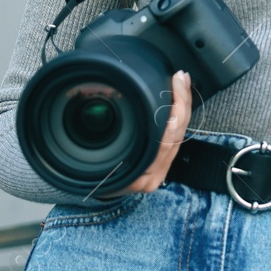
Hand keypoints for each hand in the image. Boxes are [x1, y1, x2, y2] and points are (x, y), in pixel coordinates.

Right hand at [97, 70, 191, 199]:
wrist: (88, 192)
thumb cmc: (86, 173)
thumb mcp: (89, 151)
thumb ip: (101, 130)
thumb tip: (100, 96)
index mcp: (135, 173)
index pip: (166, 137)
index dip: (176, 108)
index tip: (176, 82)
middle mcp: (150, 176)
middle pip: (177, 135)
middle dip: (183, 103)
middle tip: (181, 77)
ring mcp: (157, 173)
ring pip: (179, 136)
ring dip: (183, 108)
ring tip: (182, 84)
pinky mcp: (161, 168)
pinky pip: (176, 140)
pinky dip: (179, 119)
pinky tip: (178, 103)